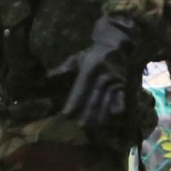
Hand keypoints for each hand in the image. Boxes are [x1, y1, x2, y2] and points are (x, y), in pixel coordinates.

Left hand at [54, 15, 139, 131]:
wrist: (115, 44)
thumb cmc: (91, 54)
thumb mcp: (76, 58)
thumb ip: (63, 68)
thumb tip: (48, 77)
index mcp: (89, 68)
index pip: (80, 89)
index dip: (74, 102)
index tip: (67, 114)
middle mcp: (102, 75)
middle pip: (94, 97)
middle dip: (87, 112)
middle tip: (80, 126)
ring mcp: (114, 79)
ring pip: (107, 99)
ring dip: (100, 113)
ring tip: (94, 126)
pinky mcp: (122, 83)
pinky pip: (121, 96)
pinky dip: (119, 104)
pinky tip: (114, 115)